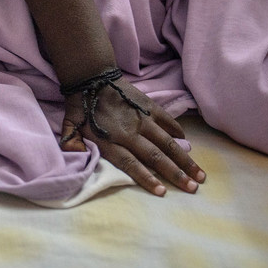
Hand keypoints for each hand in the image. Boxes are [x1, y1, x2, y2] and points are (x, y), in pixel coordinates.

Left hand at [61, 79, 205, 195]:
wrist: (91, 76)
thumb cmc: (80, 106)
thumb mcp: (69, 127)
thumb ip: (72, 144)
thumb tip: (74, 158)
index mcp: (109, 140)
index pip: (130, 163)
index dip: (146, 178)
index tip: (162, 191)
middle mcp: (129, 132)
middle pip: (155, 156)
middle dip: (175, 174)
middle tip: (193, 188)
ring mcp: (141, 118)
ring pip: (167, 142)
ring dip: (184, 158)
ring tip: (199, 173)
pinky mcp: (148, 105)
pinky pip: (166, 120)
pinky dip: (177, 132)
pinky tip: (186, 143)